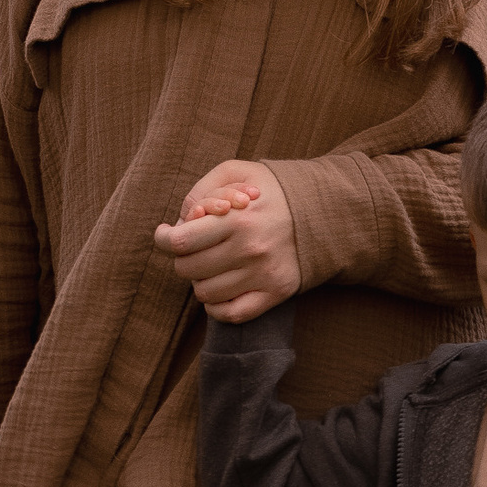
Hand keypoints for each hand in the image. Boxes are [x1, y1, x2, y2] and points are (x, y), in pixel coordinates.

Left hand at [155, 158, 301, 322]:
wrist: (323, 210)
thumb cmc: (270, 190)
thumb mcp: (236, 172)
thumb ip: (201, 190)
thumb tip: (180, 222)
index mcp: (237, 219)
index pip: (179, 242)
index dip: (163, 238)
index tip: (166, 234)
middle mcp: (250, 251)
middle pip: (187, 269)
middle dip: (184, 256)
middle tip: (196, 245)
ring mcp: (263, 276)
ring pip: (205, 293)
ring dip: (201, 279)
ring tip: (213, 263)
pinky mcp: (275, 293)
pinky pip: (230, 314)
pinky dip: (217, 306)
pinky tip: (222, 287)